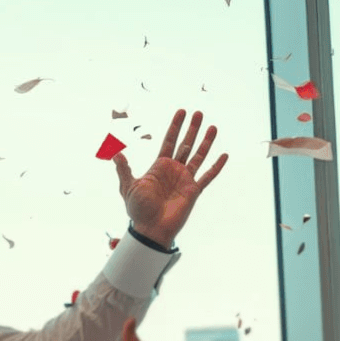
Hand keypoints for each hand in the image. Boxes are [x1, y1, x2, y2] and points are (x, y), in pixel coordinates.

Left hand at [117, 109, 227, 248]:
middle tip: (198, 112)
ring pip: (198, 156)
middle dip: (191, 128)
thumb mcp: (128, 187)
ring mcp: (185, 179)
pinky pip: (208, 176)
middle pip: (185, 144)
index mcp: (159, 166)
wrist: (150, 228)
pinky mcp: (194, 190)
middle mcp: (173, 170)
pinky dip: (216, 166)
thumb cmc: (138, 210)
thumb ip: (124, 169)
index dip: (175, 126)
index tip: (181, 112)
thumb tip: (115, 153)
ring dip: (206, 141)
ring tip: (212, 126)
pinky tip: (224, 155)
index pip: (169, 141)